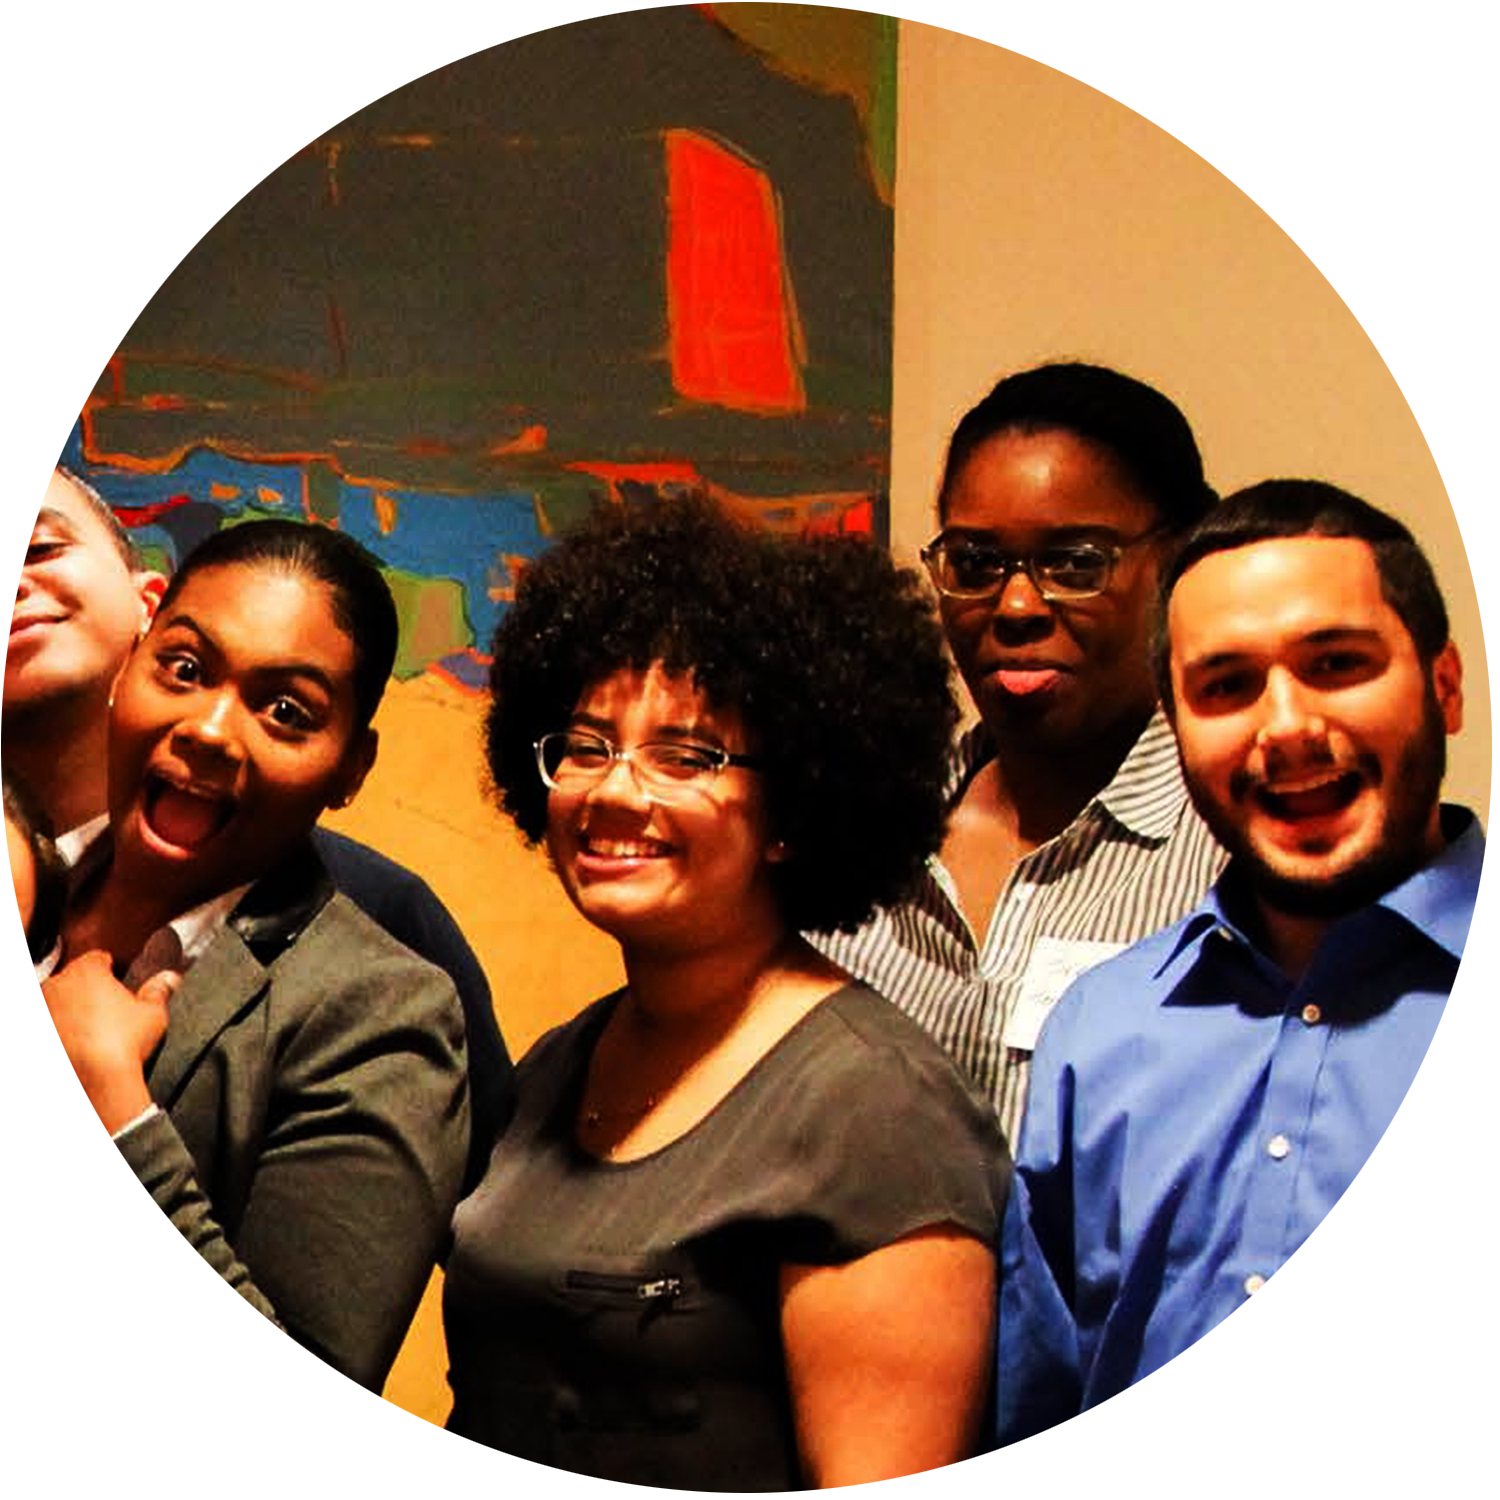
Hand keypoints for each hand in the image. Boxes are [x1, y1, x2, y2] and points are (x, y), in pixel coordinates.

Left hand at [20, 951, 178, 1140]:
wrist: (95, 1085)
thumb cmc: (126, 1042)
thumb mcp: (153, 1013)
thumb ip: (159, 990)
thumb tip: (170, 977)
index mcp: (86, 971)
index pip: (98, 958)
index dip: (113, 969)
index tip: (122, 983)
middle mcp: (55, 987)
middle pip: (73, 980)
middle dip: (88, 991)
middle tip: (109, 1011)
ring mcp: (38, 1015)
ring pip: (55, 1006)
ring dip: (69, 1014)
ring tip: (92, 1034)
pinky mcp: (28, 1042)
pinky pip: (43, 1033)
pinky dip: (55, 1038)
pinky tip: (76, 1052)